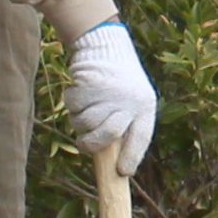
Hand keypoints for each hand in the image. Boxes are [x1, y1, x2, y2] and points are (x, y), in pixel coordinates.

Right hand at [68, 19, 159, 169]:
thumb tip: (114, 161)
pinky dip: (72, 103)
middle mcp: (130, 99)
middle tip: (86, 142)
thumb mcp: (133, 100)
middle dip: (94, 143)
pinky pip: (73, 107)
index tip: (122, 172)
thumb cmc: (119, 80)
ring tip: (88, 104)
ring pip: (85, 123)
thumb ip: (127, 125)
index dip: (132, 157)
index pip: (141, 137)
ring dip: (80, 119)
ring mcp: (109, 92)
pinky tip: (82, 90)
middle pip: (108, 136)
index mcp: (145, 105)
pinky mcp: (89, 84)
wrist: (105, 45)